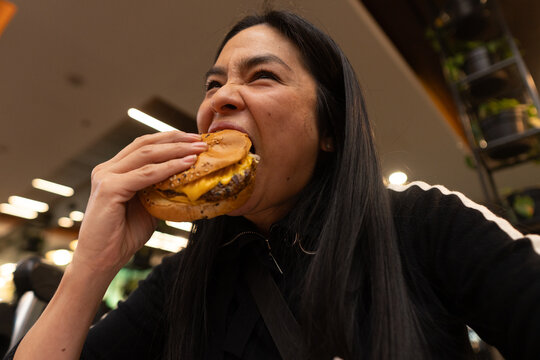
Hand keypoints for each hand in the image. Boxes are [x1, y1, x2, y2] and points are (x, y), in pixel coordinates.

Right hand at [72, 131, 206, 274]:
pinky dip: (168, 167)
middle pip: (146, 144)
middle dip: (176, 139)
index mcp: (114, 170)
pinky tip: (186, 164)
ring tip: (198, 149)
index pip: (143, 145)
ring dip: (176, 150)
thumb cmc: (122, 236)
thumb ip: (159, 190)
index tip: (193, 139)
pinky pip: (146, 174)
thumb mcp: (147, 207)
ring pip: (147, 154)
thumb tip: (185, 180)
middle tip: (200, 139)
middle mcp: (107, 169)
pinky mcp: (109, 189)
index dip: (169, 139)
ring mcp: (106, 177)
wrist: (101, 260)